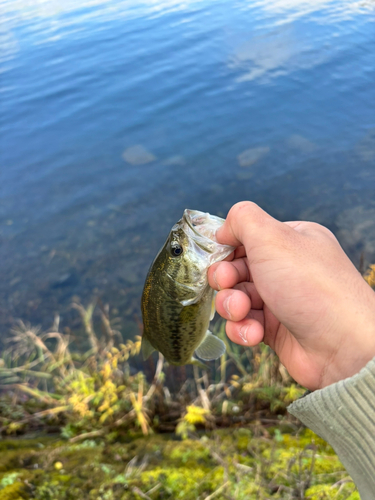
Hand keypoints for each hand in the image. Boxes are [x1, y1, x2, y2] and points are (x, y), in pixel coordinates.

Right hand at [208, 202, 374, 389]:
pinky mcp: (275, 330)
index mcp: (291, 241)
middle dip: (226, 278)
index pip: (247, 237)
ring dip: (232, 306)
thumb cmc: (310, 286)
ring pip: (236, 298)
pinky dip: (243, 329)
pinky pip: (244, 325)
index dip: (228, 247)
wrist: (341, 345)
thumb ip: (242, 219)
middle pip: (236, 268)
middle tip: (228, 283)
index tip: (221, 255)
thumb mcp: (272, 237)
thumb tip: (223, 229)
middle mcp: (286, 268)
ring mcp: (280, 300)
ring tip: (242, 312)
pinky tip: (254, 333)